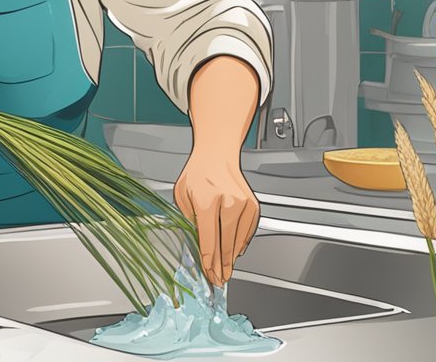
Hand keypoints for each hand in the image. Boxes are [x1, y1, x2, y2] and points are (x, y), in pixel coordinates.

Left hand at [174, 153, 258, 286]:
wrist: (217, 156)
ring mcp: (244, 205)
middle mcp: (228, 203)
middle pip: (225, 244)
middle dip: (221, 266)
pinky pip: (248, 233)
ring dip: (231, 259)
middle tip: (218, 280)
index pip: (208, 239)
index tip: (208, 273)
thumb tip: (195, 243)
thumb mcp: (181, 196)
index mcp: (207, 201)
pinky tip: (234, 253)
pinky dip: (241, 245)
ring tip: (226, 272)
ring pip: (238, 241)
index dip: (208, 260)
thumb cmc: (198, 174)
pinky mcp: (253, 206)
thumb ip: (188, 220)